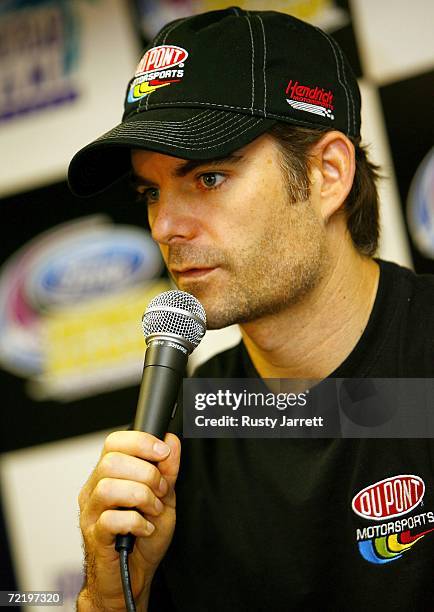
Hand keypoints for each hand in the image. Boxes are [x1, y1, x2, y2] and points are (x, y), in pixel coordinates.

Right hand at [77, 431, 180, 610]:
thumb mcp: (165, 496)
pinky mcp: (94, 536)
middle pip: (111, 461)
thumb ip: (168, 469)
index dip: (141, 442)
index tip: (163, 453)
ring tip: (153, 510)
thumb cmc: (145, 534)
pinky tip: (145, 528)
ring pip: (108, 488)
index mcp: (109, 474)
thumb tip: (170, 441)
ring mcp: (91, 513)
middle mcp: (95, 489)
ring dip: (142, 497)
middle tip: (161, 491)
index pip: (114, 442)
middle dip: (147, 474)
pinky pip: (111, 519)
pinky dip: (136, 522)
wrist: (134, 574)